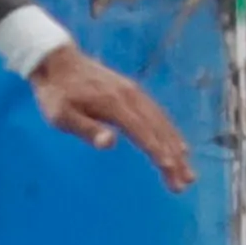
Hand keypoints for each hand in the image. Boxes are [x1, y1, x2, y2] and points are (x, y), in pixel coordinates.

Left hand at [27, 44, 196, 191]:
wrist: (58, 62)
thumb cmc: (57, 94)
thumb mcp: (62, 115)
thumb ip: (87, 129)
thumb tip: (111, 143)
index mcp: (114, 104)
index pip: (142, 131)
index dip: (157, 150)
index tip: (170, 169)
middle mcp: (131, 97)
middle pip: (158, 129)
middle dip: (174, 157)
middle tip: (185, 182)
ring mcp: (135, 93)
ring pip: (162, 123)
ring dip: (177, 148)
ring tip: (188, 172)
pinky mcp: (134, 93)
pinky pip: (159, 115)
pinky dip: (171, 133)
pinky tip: (178, 146)